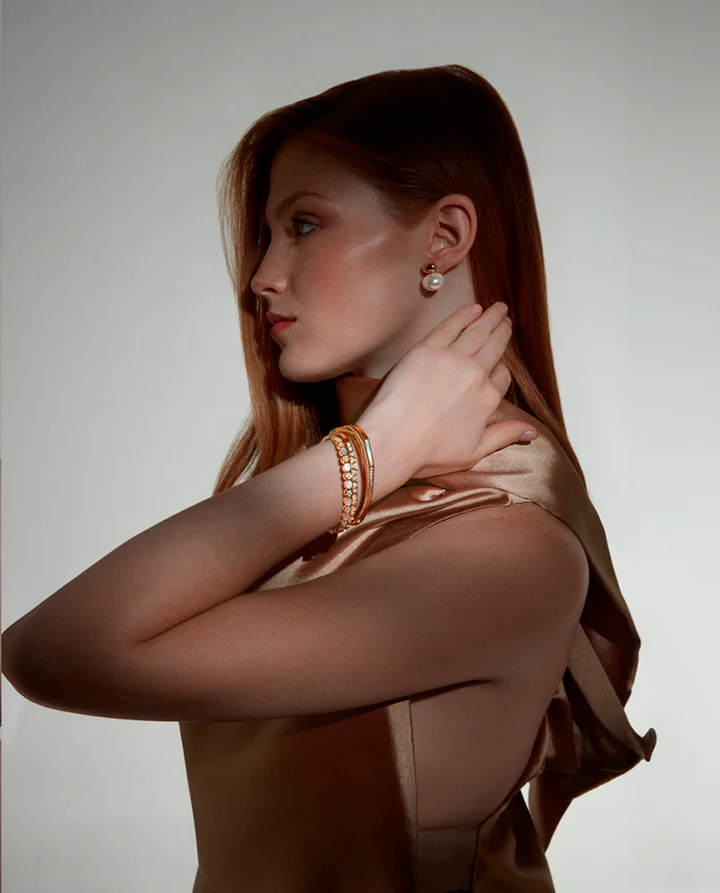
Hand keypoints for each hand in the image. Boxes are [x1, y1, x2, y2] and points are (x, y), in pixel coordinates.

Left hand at [357, 302, 537, 480]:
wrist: (393, 441)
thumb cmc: (429, 453)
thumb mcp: (474, 452)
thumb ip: (504, 436)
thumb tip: (533, 431)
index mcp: (487, 400)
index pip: (502, 377)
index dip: (501, 368)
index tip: (499, 361)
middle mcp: (475, 375)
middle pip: (494, 348)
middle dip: (502, 332)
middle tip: (506, 320)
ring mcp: (452, 360)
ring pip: (478, 332)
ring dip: (490, 318)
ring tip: (498, 308)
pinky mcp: (427, 350)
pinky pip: (451, 326)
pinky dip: (464, 315)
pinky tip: (473, 308)